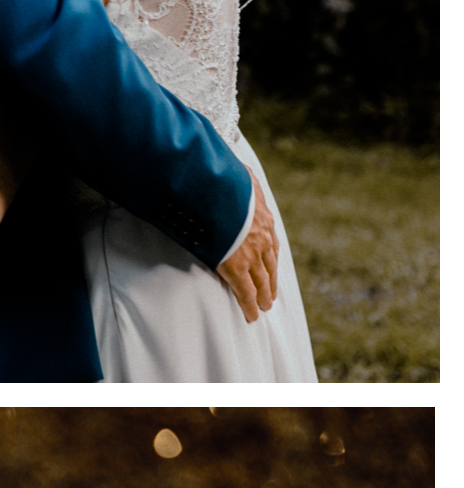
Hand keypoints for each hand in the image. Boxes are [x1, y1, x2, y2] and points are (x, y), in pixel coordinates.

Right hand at [215, 175, 278, 323]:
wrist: (216, 188)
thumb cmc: (222, 178)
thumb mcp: (240, 175)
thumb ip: (242, 179)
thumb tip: (240, 171)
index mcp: (263, 218)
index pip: (271, 245)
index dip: (270, 260)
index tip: (269, 270)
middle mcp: (263, 238)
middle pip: (270, 267)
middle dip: (270, 283)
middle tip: (270, 298)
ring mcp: (251, 253)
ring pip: (262, 281)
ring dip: (263, 296)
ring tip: (262, 308)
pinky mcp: (235, 266)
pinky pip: (245, 291)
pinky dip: (249, 305)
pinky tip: (251, 315)